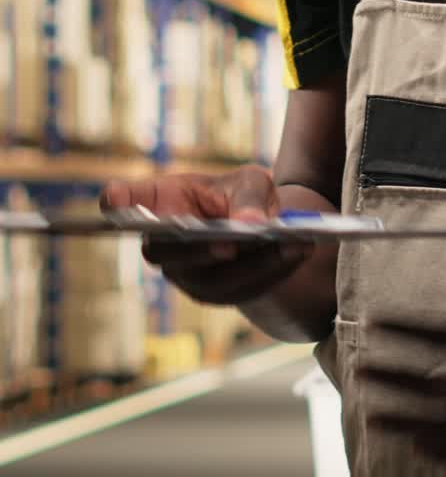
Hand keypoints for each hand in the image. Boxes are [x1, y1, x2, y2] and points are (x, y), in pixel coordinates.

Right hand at [100, 167, 310, 305]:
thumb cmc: (241, 195)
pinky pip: (240, 289)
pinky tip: (299, 251)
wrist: (260, 226)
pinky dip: (273, 271)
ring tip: (292, 243)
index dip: (117, 203)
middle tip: (232, 242)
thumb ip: (249, 195)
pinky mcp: (214, 296)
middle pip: (167, 252)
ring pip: (210, 278)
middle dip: (200, 249)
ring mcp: (184, 276)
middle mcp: (162, 244)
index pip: (124, 202)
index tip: (115, 200)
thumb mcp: (249, 180)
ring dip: (254, 263)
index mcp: (158, 203)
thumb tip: (250, 223)